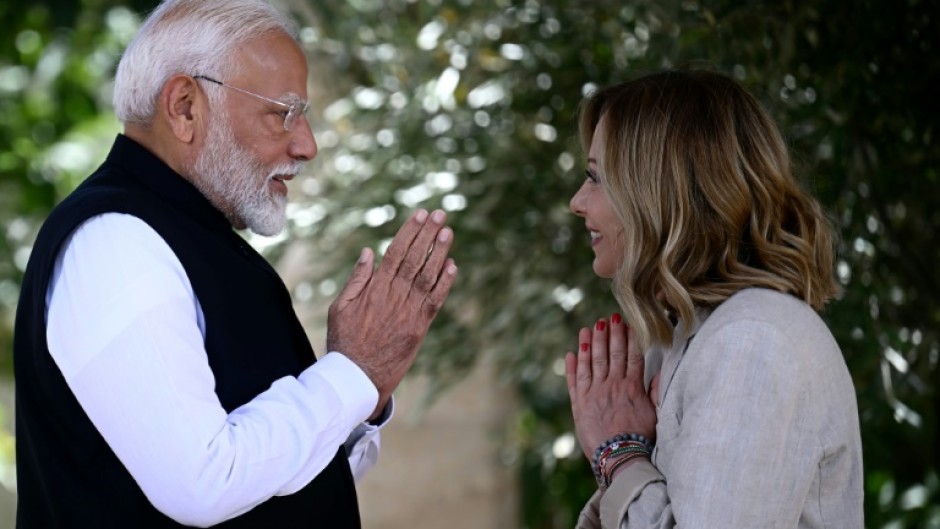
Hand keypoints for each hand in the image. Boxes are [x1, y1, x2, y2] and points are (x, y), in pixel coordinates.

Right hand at [328, 209, 456, 418]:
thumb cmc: (345, 341)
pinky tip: (453, 265)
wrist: (357, 376)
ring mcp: (409, 311)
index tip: (421, 215)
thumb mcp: (339, 307)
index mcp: (375, 288)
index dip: (410, 232)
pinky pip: (436, 300)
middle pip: (414, 258)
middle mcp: (394, 296)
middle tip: (440, 214)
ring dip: (439, 252)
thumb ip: (357, 279)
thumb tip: (368, 252)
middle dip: (428, 234)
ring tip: (448, 231)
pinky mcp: (420, 327)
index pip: (396, 252)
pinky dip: (445, 282)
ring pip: (428, 275)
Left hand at [565, 315, 657, 460]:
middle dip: (610, 333)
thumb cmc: (640, 439)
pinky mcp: (579, 404)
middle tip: (608, 317)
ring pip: (591, 362)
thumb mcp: (654, 415)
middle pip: (611, 353)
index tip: (627, 323)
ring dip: (589, 343)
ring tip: (588, 327)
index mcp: (631, 387)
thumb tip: (659, 372)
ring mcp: (593, 393)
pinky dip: (572, 366)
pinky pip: (574, 380)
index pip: (631, 355)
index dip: (629, 337)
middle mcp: (611, 385)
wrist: (619, 457)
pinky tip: (572, 352)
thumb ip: (655, 391)